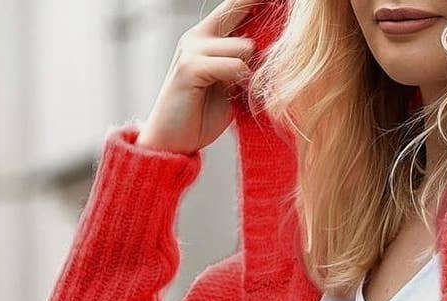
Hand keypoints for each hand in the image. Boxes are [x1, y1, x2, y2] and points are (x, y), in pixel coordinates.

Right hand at [136, 0, 262, 155]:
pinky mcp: (190, 67)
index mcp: (209, 37)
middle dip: (258, 48)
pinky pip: (234, 66)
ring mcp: (192, 49)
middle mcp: (199, 35)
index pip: (237, 5)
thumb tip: (272, 53)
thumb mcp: (230, 86)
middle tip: (251, 77)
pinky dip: (240, 82)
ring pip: (245, 47)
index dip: (256, 0)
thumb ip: (244, 65)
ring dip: (249, 74)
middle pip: (245, 20)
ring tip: (235, 94)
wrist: (173, 141)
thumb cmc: (201, 115)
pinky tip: (231, 96)